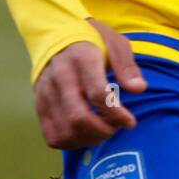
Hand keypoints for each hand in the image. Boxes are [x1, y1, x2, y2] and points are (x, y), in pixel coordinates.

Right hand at [33, 17, 147, 150]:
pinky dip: (72, 143)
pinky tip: (86, 134)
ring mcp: (46, 92)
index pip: (97, 94)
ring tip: (103, 130)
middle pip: (79, 117)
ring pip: (65, 131)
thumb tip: (139, 89)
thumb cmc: (93, 42)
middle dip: (103, 131)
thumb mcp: (115, 43)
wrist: (56, 36)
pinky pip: (53, 136)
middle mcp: (60, 76)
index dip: (116, 114)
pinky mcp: (39, 105)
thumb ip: (127, 67)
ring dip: (89, 139)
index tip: (130, 121)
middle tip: (116, 128)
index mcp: (82, 57)